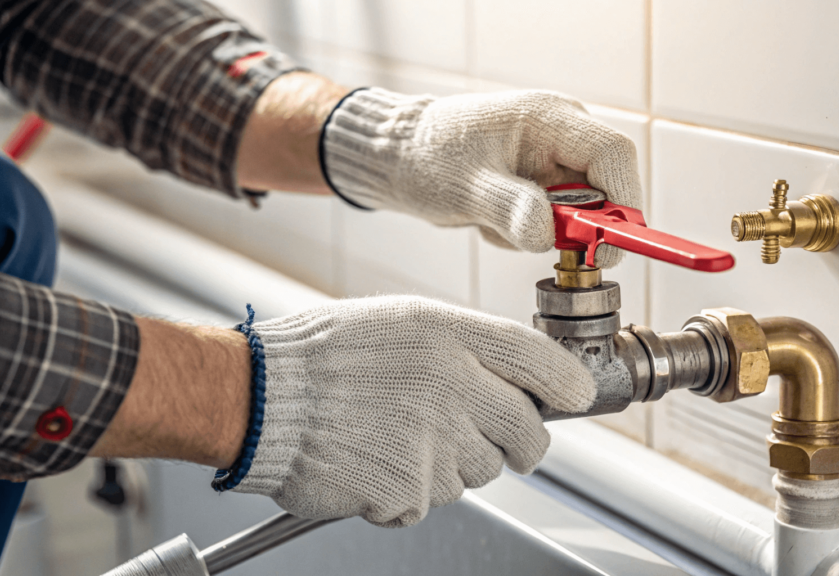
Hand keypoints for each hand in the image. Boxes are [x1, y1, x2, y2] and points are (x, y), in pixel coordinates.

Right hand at [230, 296, 595, 526]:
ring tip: (399, 435)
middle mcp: (450, 387)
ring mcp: (432, 443)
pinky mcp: (409, 490)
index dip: (568, 382)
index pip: (537, 359)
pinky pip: (431, 500)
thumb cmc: (325, 355)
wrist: (261, 398)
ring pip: (479, 471)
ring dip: (452, 462)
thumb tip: (511, 376)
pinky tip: (376, 459)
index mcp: (448, 337)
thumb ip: (463, 345)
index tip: (577, 396)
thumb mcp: (402, 321)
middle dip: (519, 441)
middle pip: (527, 433)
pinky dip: (410, 490)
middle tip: (492, 436)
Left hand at [321, 89, 642, 266]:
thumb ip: (510, 209)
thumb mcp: (466, 188)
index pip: (614, 155)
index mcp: (550, 118)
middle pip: (605, 189)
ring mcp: (552, 160)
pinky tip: (491, 219)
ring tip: (493, 221)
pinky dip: (527, 232)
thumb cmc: (427, 158)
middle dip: (575, 227)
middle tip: (531, 239)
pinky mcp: (541, 183)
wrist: (399, 157)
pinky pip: (554, 221)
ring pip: (579, 213)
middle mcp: (561, 135)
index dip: (622, 203)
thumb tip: (549, 234)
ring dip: (542, 232)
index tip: (605, 246)